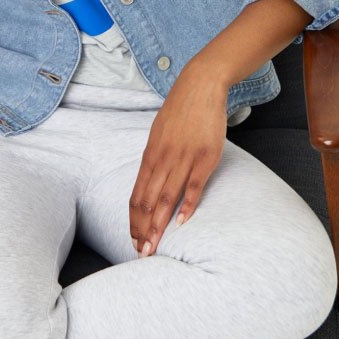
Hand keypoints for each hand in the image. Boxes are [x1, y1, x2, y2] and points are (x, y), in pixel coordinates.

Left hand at [129, 62, 228, 256]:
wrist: (199, 87)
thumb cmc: (178, 111)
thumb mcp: (158, 134)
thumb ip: (154, 159)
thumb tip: (148, 182)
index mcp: (150, 155)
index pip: (136, 195)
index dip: (134, 220)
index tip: (133, 238)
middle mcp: (163, 159)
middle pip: (148, 201)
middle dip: (143, 229)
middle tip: (141, 252)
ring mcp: (184, 159)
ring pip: (166, 198)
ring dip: (159, 225)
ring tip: (155, 246)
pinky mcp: (205, 158)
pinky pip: (193, 187)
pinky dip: (186, 206)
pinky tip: (180, 223)